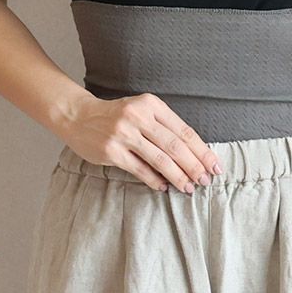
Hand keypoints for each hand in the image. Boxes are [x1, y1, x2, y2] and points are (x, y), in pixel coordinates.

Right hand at [62, 92, 223, 193]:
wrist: (77, 116)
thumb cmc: (114, 116)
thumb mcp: (140, 110)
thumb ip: (162, 126)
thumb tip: (191, 155)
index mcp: (150, 104)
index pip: (183, 131)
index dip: (201, 150)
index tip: (214, 165)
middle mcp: (138, 117)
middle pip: (175, 146)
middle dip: (194, 166)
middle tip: (205, 180)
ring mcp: (123, 134)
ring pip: (160, 159)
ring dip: (178, 176)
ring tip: (189, 187)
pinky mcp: (111, 152)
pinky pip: (139, 169)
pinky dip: (155, 180)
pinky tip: (164, 187)